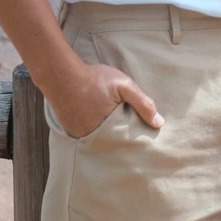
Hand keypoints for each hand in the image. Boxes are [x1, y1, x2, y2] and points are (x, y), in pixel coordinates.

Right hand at [43, 59, 163, 139]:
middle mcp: (93, 139)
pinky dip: (94, 133)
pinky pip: (87, 138)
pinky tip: (96, 122)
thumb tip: (159, 123)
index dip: (135, 138)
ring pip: (100, 142)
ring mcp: (80, 137)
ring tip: (112, 126)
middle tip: (127, 132)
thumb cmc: (95, 79)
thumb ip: (143, 103)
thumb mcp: (123, 86)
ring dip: (107, 137)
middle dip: (121, 140)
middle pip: (113, 144)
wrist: (62, 75)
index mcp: (109, 130)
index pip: (127, 142)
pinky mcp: (71, 133)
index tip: (142, 138)